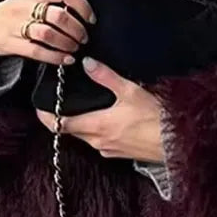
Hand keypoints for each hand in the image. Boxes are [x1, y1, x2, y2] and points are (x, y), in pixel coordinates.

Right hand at [0, 0, 94, 66]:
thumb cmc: (13, 10)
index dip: (82, 5)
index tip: (91, 18)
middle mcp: (26, 7)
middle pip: (58, 16)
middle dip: (77, 29)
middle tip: (84, 37)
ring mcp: (17, 25)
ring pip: (48, 34)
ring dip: (67, 43)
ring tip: (75, 48)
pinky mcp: (11, 43)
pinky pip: (36, 51)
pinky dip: (55, 57)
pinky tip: (66, 60)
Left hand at [36, 58, 164, 164]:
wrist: (177, 144)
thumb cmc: (156, 118)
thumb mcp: (130, 91)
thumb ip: (106, 76)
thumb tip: (87, 63)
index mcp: (96, 126)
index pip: (59, 125)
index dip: (46, 116)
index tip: (39, 106)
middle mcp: (98, 142)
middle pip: (72, 130)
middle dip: (65, 118)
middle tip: (61, 101)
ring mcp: (109, 150)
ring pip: (86, 136)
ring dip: (83, 124)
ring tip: (85, 106)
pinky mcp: (120, 153)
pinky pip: (101, 141)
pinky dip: (98, 130)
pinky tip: (109, 119)